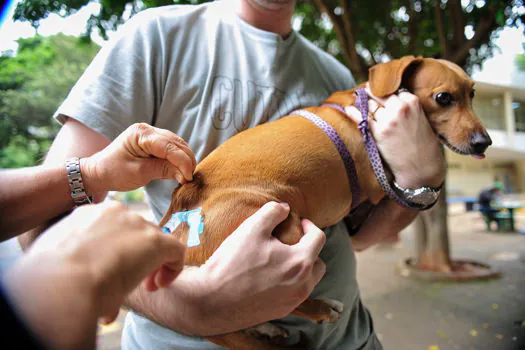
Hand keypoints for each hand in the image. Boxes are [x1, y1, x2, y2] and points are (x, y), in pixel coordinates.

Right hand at [3, 201, 185, 348]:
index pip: (115, 227)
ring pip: (156, 242)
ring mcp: (137, 224)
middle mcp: (116, 213)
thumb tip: (94, 276)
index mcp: (89, 214)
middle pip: (138, 233)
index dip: (119, 249)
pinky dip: (173, 268)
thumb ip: (83, 260)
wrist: (62, 280)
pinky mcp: (156, 241)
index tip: (113, 270)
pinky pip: (176, 251)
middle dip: (139, 257)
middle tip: (133, 282)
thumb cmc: (54, 276)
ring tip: (146, 287)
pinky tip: (157, 285)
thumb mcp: (65, 259)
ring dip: (154, 264)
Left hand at [82, 123, 195, 192]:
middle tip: (190, 178)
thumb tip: (185, 176)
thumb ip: (163, 170)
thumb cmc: (114, 172)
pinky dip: (179, 158)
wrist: (99, 171)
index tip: (189, 178)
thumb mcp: (139, 173)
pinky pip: (172, 147)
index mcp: (141, 134)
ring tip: (187, 175)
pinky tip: (181, 169)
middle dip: (186, 160)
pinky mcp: (153, 141)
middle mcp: (147, 129)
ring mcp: (151, 134)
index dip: (183, 162)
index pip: (169, 146)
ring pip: (177, 144)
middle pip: (176, 143)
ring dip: (185, 159)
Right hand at [128, 202, 326, 335]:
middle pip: (318, 263)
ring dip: (300, 267)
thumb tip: (285, 208)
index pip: (318, 238)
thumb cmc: (232, 263)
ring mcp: (293, 302)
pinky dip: (289, 282)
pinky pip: (294, 294)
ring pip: (308, 280)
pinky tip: (269, 276)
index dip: (309, 225)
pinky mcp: (281, 312)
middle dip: (308, 249)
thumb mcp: (252, 228)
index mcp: (301, 263)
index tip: (297, 222)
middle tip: (291, 241)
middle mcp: (303, 285)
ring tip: (280, 258)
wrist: (210, 300)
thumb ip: (272, 212)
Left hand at [345, 85, 445, 188]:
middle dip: (371, 95)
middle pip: (379, 95)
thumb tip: (385, 97)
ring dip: (363, 105)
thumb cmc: (421, 144)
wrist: (422, 166)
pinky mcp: (379, 133)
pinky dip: (353, 113)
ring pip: (370, 106)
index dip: (383, 93)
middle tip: (364, 94)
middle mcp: (400, 108)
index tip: (376, 92)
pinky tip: (349, 109)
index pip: (392, 91)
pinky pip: (362, 119)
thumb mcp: (419, 118)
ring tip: (357, 101)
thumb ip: (406, 107)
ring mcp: (389, 120)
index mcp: (412, 101)